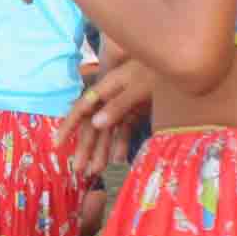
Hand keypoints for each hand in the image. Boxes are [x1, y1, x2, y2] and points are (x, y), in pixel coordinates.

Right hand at [58, 58, 153, 178]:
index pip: (82, 109)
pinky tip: (119, 160)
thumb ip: (118, 105)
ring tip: (96, 171)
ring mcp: (123, 106)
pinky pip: (124, 131)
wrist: (179, 64)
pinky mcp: (135, 112)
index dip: (68, 126)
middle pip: (94, 125)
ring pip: (108, 131)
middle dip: (85, 147)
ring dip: (101, 150)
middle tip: (79, 169)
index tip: (57, 144)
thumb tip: (96, 124)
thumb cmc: (156, 70)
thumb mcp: (138, 87)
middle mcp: (110, 98)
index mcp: (106, 89)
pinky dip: (121, 144)